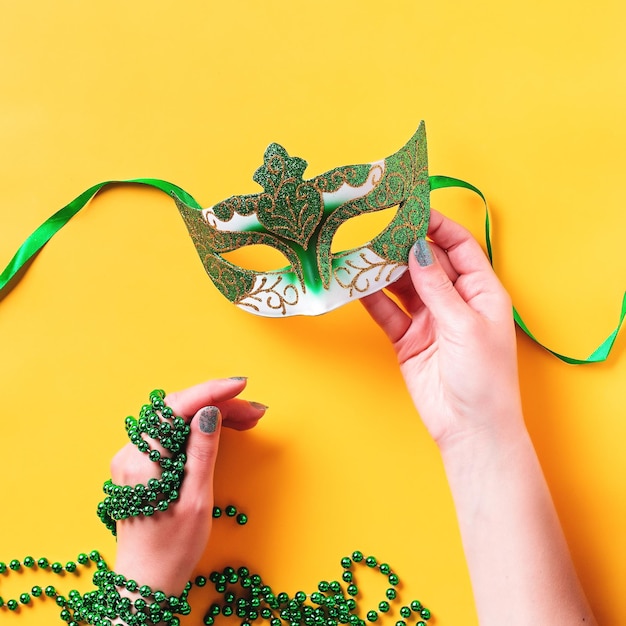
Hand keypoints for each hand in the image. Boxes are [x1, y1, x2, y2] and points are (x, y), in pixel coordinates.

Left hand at [111, 377, 265, 595]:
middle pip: (177, 410)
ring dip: (210, 413)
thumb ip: (202, 452)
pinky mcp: (140, 465)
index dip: (211, 392)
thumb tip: (209, 412)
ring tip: (246, 419)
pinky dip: (197, 427)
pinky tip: (220, 427)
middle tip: (254, 410)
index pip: (177, 408)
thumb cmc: (172, 549)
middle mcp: (131, 454)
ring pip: (175, 419)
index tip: (240, 386)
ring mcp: (133, 459)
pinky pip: (170, 433)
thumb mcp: (196, 502)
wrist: (146, 582)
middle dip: (217, 403)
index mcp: (143, 463)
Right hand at [361, 210, 523, 448]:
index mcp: (481, 291)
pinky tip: (356, 285)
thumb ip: (437, 288)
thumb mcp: (464, 326)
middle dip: (403, 246)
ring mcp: (429, 319)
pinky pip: (388, 312)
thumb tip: (418, 249)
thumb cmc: (484, 378)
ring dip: (383, 271)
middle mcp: (454, 301)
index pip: (459, 247)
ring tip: (360, 254)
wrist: (469, 428)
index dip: (437, 227)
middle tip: (376, 230)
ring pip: (402, 285)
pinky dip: (372, 299)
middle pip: (426, 263)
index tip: (411, 210)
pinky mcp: (407, 338)